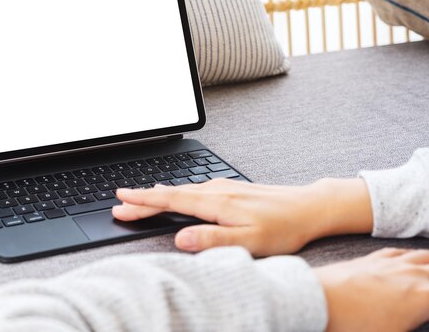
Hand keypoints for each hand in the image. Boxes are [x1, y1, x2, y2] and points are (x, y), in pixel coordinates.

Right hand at [112, 178, 372, 255]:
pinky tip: (176, 193)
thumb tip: (180, 238)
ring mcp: (223, 187)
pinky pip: (194, 188)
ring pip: (181, 189)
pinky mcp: (230, 188)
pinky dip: (176, 191)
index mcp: (215, 203)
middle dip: (142, 198)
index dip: (143, 203)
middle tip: (119, 202)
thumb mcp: (249, 241)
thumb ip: (213, 240)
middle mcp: (216, 191)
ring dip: (157, 194)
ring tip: (139, 197)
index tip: (121, 202)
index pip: (170, 202)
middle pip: (170, 193)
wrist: (309, 206)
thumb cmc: (283, 227)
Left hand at [316, 248, 428, 331]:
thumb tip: (418, 320)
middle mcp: (412, 274)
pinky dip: (416, 255)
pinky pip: (402, 251)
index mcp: (424, 297)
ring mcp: (391, 263)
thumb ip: (413, 326)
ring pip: (426, 257)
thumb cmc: (352, 326)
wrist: (316, 298)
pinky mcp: (372, 259)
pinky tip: (416, 257)